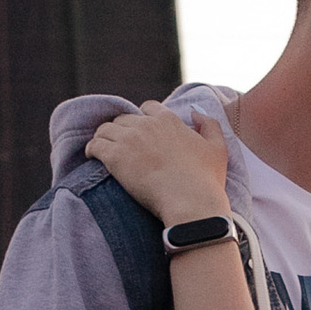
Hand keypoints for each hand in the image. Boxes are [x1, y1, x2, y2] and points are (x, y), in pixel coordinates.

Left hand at [92, 100, 231, 227]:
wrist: (190, 201)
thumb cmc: (206, 179)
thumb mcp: (218, 148)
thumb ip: (210, 124)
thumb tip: (194, 111)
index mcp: (168, 120)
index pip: (147, 108)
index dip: (142, 119)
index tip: (140, 132)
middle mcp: (146, 125)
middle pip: (123, 119)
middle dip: (120, 129)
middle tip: (120, 145)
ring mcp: (129, 140)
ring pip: (105, 129)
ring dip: (103, 138)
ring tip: (103, 150)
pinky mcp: (115, 157)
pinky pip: (95, 145)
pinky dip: (92, 150)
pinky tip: (94, 157)